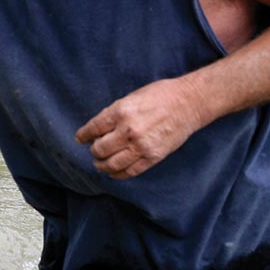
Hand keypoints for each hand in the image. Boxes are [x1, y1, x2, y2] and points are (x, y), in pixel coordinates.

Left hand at [75, 78, 206, 179]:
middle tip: (94, 149)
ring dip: (102, 165)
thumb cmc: (161, 95)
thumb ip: (115, 113)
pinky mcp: (152, 157)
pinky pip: (130, 171)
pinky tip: (113, 172)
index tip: (80, 138)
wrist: (188, 103)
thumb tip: (99, 128)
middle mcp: (128, 130)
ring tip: (100, 163)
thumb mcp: (132, 97)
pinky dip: (118, 174)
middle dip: (94, 151)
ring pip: (112, 164)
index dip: (84, 135)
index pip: (94, 128)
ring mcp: (141, 146)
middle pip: (100, 149)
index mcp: (121, 111)